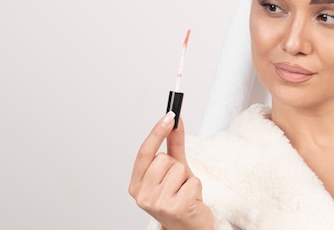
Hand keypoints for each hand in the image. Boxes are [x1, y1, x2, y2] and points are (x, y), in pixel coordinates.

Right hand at [128, 112, 213, 229]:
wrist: (189, 227)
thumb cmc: (179, 197)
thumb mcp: (174, 169)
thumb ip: (173, 144)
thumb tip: (175, 120)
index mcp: (137, 184)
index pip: (144, 153)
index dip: (156, 132)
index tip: (169, 115)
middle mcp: (142, 195)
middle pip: (163, 159)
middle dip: (176, 166)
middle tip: (177, 183)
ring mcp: (158, 203)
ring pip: (179, 169)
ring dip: (187, 178)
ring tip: (184, 191)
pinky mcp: (176, 208)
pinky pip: (192, 181)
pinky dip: (196, 187)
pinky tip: (191, 199)